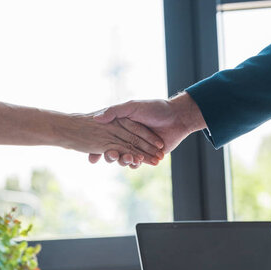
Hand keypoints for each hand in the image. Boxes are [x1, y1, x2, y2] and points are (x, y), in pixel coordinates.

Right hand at [89, 92, 206, 167]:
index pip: (104, 138)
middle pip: (112, 150)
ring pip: (124, 158)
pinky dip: (136, 163)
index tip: (93, 154)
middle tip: (112, 155)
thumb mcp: (133, 106)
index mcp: (120, 125)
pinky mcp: (147, 155)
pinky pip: (137, 163)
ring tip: (128, 158)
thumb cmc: (155, 108)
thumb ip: (115, 111)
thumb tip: (97, 118)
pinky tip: (137, 162)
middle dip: (111, 155)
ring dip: (124, 160)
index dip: (96, 147)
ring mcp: (136, 147)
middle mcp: (126, 137)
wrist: (178, 117)